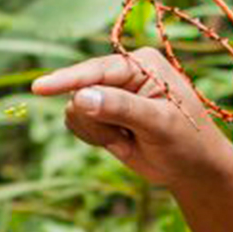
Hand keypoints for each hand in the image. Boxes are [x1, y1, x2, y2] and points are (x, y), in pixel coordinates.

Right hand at [31, 47, 232, 187]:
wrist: (193, 168)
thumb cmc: (186, 141)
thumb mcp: (158, 123)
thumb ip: (120, 108)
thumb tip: (80, 97)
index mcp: (141, 63)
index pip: (96, 70)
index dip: (67, 80)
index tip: (39, 88)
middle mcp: (122, 73)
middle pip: (81, 92)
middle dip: (98, 122)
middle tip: (126, 137)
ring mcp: (110, 93)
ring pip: (75, 110)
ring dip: (97, 133)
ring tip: (128, 139)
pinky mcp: (102, 114)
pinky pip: (77, 124)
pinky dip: (94, 139)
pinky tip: (121, 142)